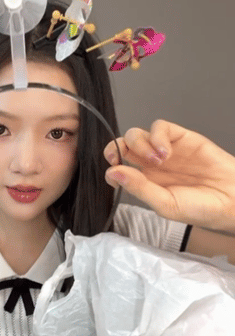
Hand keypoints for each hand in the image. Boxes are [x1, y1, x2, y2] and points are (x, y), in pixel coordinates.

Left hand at [104, 119, 234, 232]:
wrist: (232, 199)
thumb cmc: (200, 207)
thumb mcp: (165, 204)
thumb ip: (139, 188)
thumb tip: (113, 172)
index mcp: (144, 182)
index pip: (117, 168)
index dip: (112, 167)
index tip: (114, 173)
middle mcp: (151, 165)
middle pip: (123, 146)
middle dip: (116, 149)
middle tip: (120, 158)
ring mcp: (164, 150)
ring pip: (137, 134)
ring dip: (139, 144)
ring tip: (157, 161)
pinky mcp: (181, 137)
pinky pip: (160, 128)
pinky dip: (157, 136)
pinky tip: (166, 152)